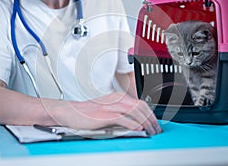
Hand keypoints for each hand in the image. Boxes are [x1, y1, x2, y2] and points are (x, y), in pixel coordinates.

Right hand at [46, 92, 161, 134]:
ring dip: (145, 122)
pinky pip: (123, 118)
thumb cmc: (87, 112)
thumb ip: (121, 112)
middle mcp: (117, 99)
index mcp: (119, 97)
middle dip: (151, 119)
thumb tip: (136, 121)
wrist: (71, 111)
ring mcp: (111, 106)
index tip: (155, 123)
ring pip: (135, 112)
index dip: (150, 114)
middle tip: (156, 129)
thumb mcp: (107, 108)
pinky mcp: (105, 114)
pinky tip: (138, 129)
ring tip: (150, 131)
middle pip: (141, 107)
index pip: (141, 103)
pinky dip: (133, 124)